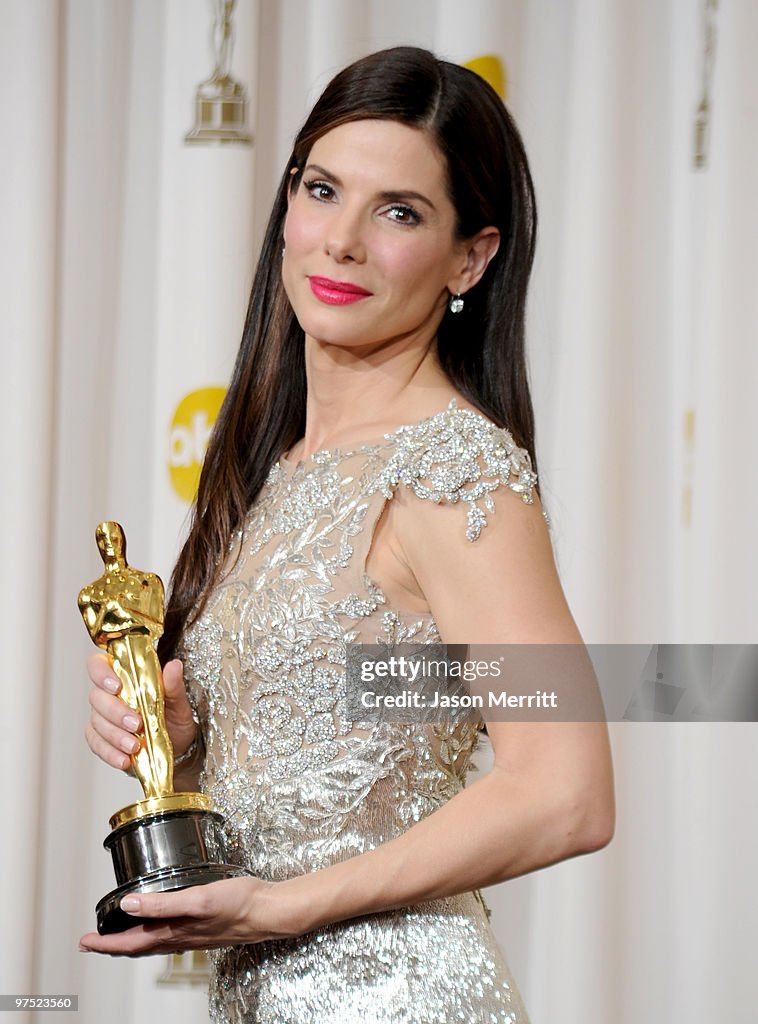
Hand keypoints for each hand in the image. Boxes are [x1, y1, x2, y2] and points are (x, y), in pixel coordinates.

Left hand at [78, 877, 292, 955]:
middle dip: (113, 945)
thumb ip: (163, 903)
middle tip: (92, 943)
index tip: (84, 941)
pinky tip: (160, 927)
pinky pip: (170, 937)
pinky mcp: (204, 928)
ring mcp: (193, 935)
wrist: (271, 912)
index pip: (130, 943)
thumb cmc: (240, 904)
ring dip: (131, 941)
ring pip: (153, 943)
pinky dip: (154, 935)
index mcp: (175, 932)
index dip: (105, 943)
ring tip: (117, 937)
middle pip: (138, 947)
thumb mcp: (199, 898)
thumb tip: (129, 903)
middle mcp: (181, 937)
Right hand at [84, 653, 197, 771]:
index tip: (116, 686)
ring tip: (135, 745)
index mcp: (124, 676)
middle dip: (115, 712)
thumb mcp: (179, 702)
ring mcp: (102, 717)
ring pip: (97, 722)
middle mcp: (108, 695)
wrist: (177, 748)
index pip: (98, 664)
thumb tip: (174, 666)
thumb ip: (173, 685)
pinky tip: (124, 759)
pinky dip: (110, 753)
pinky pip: (96, 744)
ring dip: (115, 735)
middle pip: (97, 697)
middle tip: (136, 723)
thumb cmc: (174, 718)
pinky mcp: (100, 739)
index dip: (101, 672)